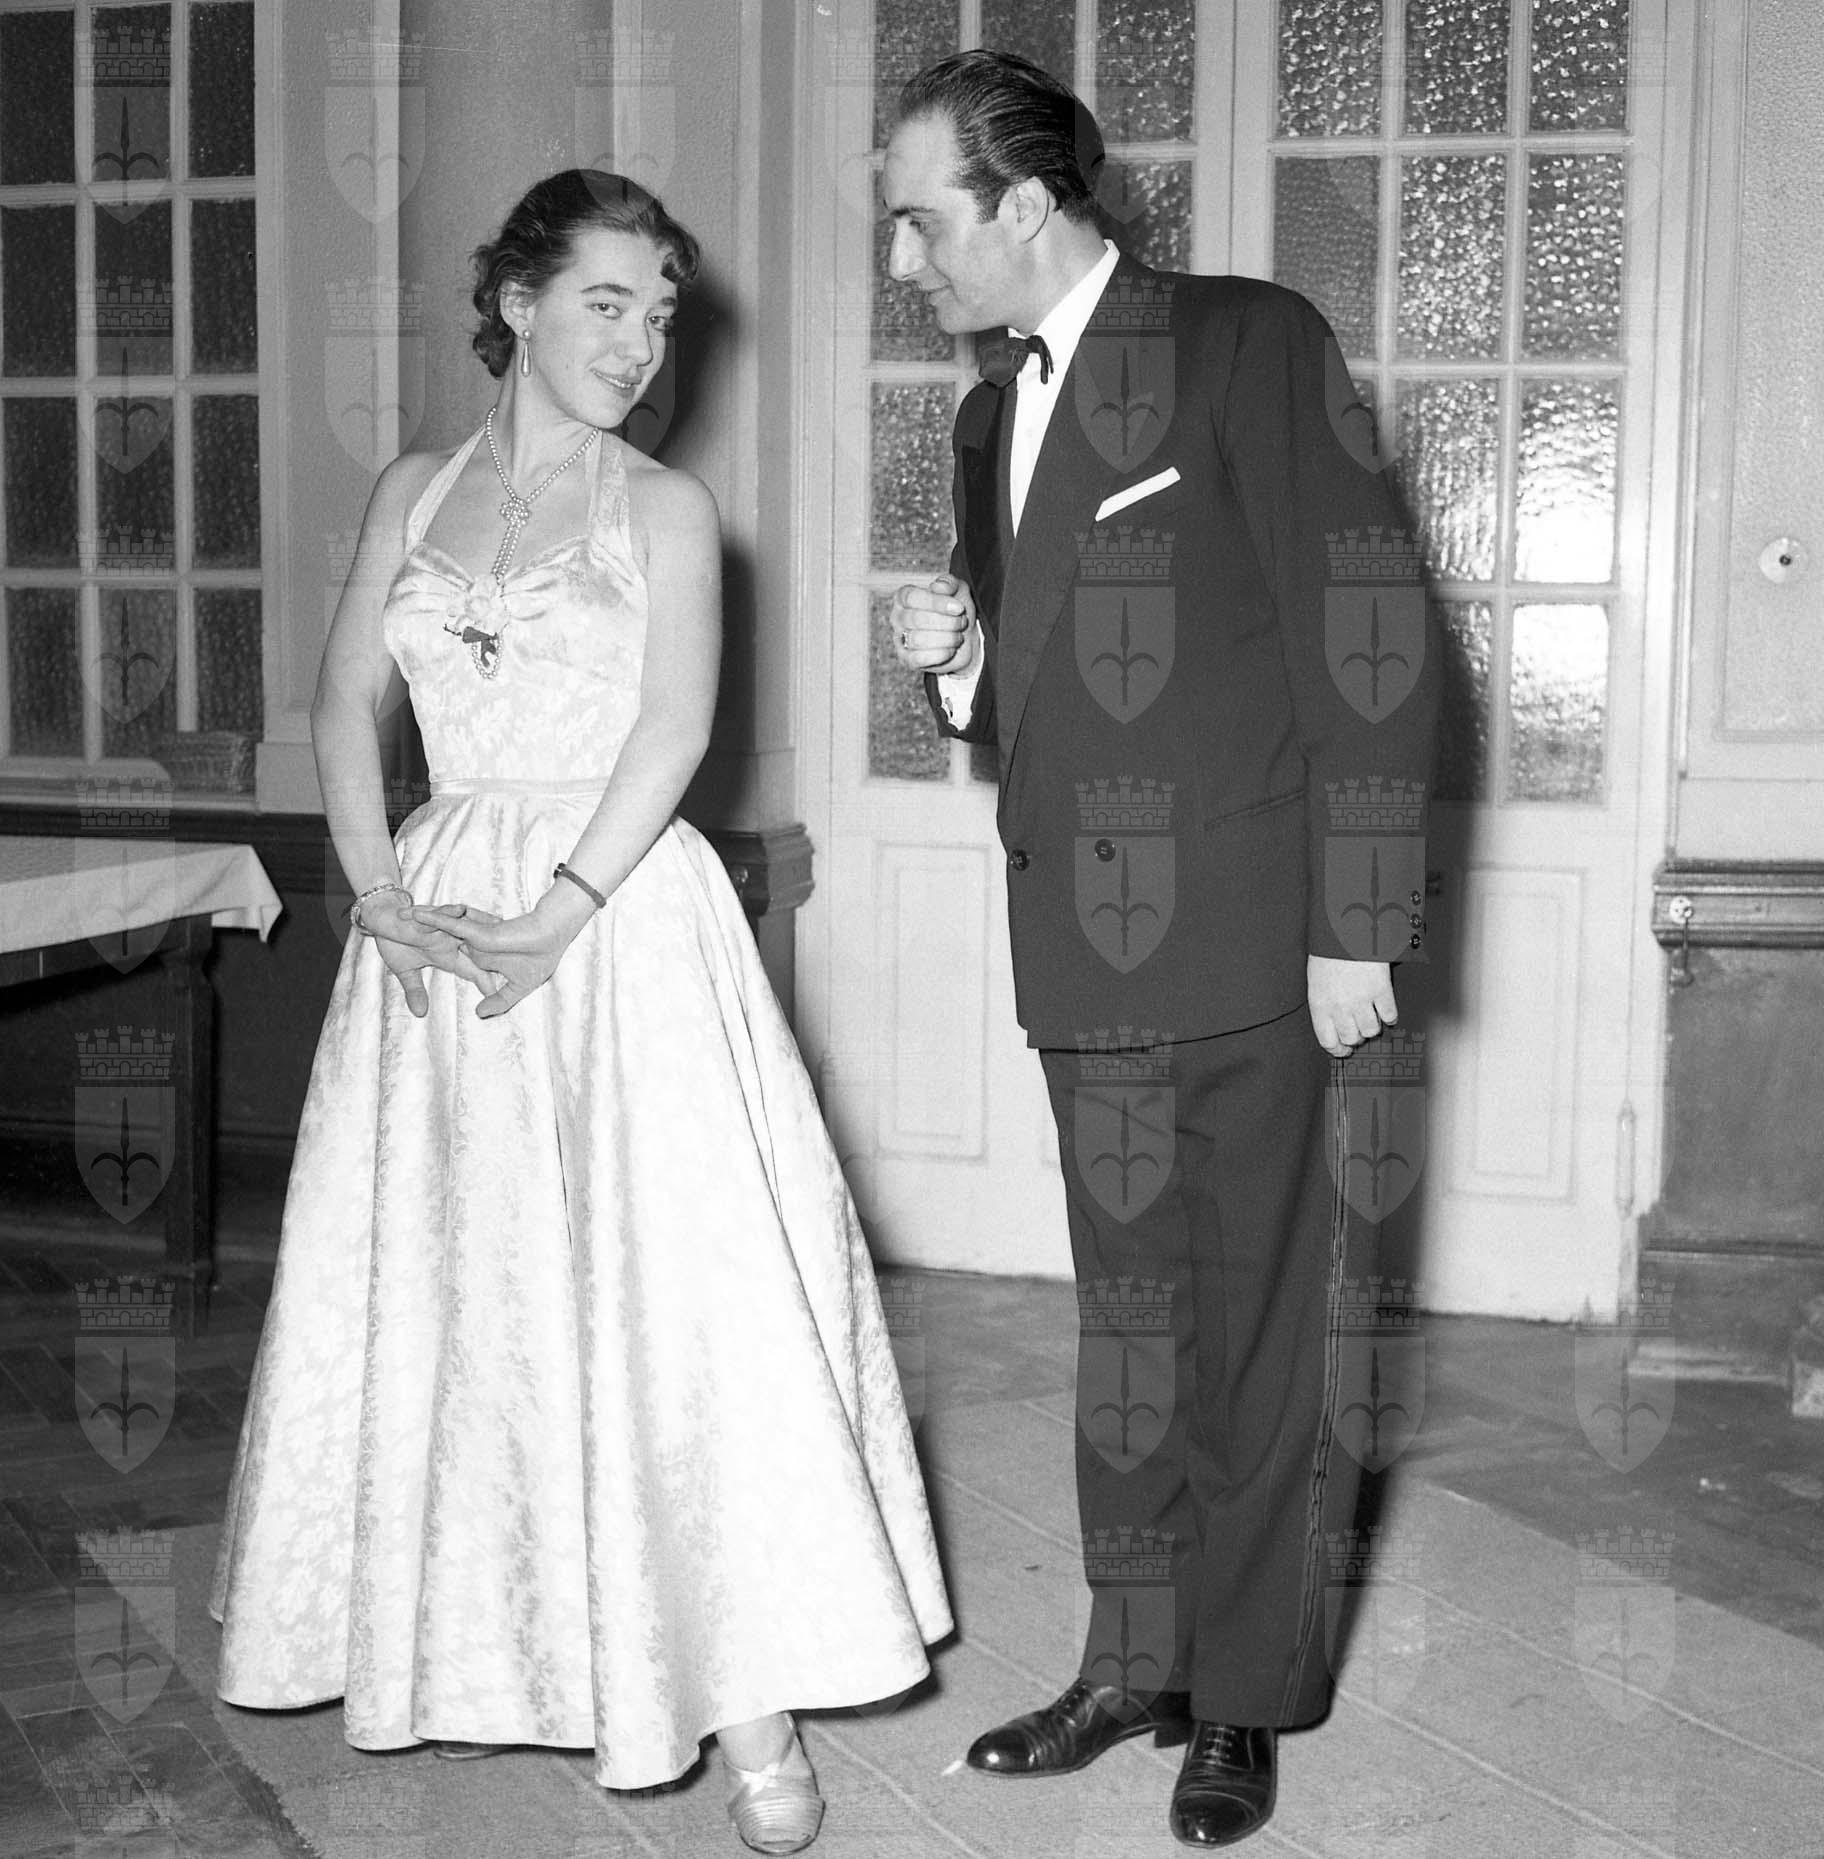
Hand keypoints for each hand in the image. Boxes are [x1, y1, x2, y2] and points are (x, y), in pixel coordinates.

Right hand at [359, 892, 498, 1017]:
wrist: (381, 917)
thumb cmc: (395, 941)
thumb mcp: (405, 970)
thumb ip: (415, 990)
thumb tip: (420, 1012)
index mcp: (446, 954)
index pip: (471, 970)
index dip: (484, 980)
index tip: (498, 994)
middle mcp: (449, 940)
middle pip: (477, 946)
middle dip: (494, 950)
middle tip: (515, 953)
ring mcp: (440, 927)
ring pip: (464, 925)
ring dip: (479, 923)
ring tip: (498, 923)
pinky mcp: (426, 916)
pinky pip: (440, 913)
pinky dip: (448, 912)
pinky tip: (460, 910)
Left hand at [407, 883, 595, 1018]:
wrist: (551, 933)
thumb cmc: (541, 957)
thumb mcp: (518, 986)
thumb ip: (499, 1000)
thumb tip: (479, 1014)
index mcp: (482, 955)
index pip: (456, 959)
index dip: (442, 958)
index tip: (420, 958)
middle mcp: (474, 944)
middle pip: (442, 937)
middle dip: (420, 934)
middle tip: (397, 933)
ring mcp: (473, 936)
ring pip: (441, 927)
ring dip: (419, 921)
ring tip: (396, 915)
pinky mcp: (474, 931)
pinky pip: (448, 923)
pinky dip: (430, 918)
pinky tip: (410, 913)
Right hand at [892, 575, 976, 673]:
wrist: (965, 639)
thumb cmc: (956, 611)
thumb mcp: (958, 590)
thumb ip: (949, 583)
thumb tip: (938, 586)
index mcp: (904, 596)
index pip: (912, 597)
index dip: (937, 603)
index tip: (959, 608)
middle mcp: (897, 617)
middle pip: (917, 619)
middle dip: (947, 622)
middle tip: (962, 622)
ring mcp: (900, 639)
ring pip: (919, 640)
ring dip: (947, 638)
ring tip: (958, 636)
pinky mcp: (908, 660)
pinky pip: (920, 658)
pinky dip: (941, 654)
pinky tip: (951, 649)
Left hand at [1307, 955, 1395, 1057]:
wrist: (1349, 929)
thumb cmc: (1330, 951)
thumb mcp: (1316, 979)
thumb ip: (1324, 1003)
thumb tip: (1333, 1024)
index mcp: (1320, 1004)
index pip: (1328, 1040)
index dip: (1337, 1050)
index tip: (1343, 1050)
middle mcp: (1340, 1006)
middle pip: (1352, 1039)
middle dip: (1356, 1037)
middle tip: (1358, 1029)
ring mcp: (1362, 1000)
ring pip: (1371, 1031)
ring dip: (1372, 1026)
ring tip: (1371, 1016)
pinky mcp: (1382, 991)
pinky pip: (1390, 1016)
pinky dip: (1390, 1015)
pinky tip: (1386, 1009)